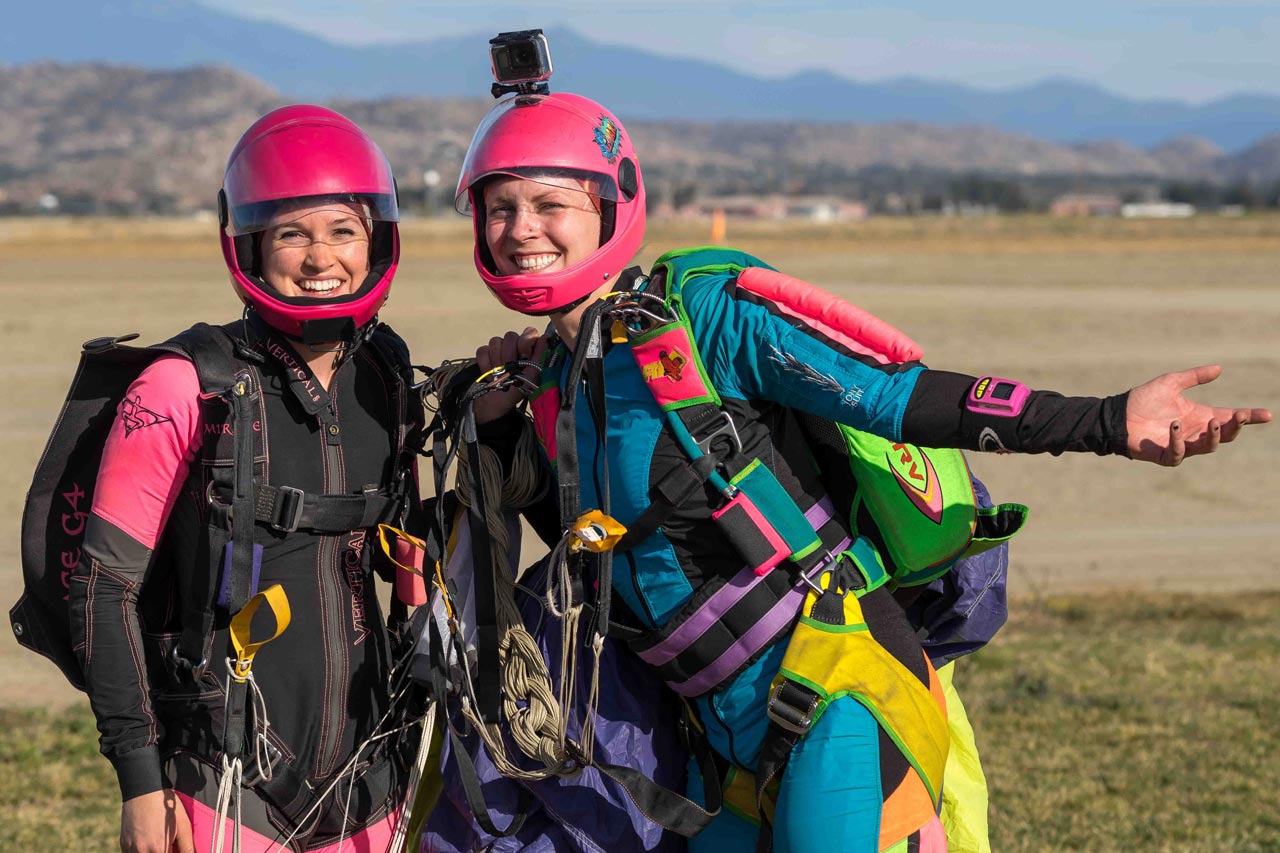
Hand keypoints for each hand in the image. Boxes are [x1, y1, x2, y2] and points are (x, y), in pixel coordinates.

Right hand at [120, 788, 193, 852]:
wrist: (143, 790)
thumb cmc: (165, 806)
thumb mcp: (183, 825)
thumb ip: (187, 847)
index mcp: (158, 848)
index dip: (172, 852)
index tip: (173, 848)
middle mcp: (141, 852)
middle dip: (162, 851)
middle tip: (168, 845)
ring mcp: (130, 848)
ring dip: (151, 852)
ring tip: (157, 840)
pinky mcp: (123, 844)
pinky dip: (140, 851)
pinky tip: (147, 840)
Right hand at [471, 327, 548, 424]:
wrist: (501, 400)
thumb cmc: (522, 387)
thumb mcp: (534, 376)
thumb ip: (541, 356)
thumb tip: (545, 338)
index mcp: (531, 346)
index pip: (529, 331)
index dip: (525, 342)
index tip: (524, 355)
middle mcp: (516, 343)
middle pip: (510, 336)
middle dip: (509, 355)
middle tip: (511, 370)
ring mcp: (499, 346)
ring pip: (495, 341)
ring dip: (498, 362)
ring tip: (502, 375)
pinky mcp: (485, 352)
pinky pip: (482, 351)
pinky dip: (486, 365)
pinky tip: (492, 375)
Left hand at [1125, 365, 1271, 464]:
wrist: (1118, 414)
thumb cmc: (1144, 399)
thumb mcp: (1171, 383)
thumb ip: (1194, 377)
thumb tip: (1220, 368)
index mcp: (1199, 416)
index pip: (1230, 418)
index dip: (1249, 417)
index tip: (1267, 414)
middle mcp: (1195, 433)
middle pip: (1225, 435)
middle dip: (1236, 427)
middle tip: (1240, 416)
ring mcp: (1182, 445)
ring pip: (1208, 447)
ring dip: (1212, 435)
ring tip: (1210, 421)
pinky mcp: (1165, 456)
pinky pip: (1178, 454)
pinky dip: (1178, 442)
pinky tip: (1174, 427)